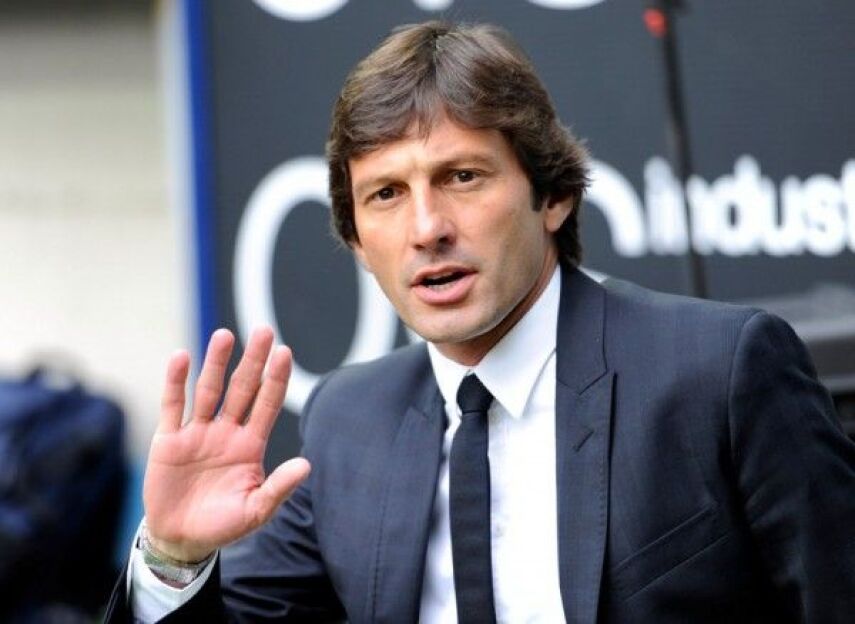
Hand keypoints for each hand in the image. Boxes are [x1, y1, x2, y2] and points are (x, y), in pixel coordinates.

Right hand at [142, 326, 310, 562]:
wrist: (181, 539)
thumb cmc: (223, 524)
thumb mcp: (255, 510)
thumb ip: (278, 487)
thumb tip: (307, 465)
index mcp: (250, 445)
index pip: (266, 404)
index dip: (276, 379)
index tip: (285, 352)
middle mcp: (226, 431)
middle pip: (242, 388)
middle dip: (253, 360)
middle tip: (264, 330)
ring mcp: (197, 432)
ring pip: (208, 390)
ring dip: (216, 363)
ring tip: (226, 335)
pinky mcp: (169, 440)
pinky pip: (173, 405)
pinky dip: (175, 381)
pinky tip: (181, 357)